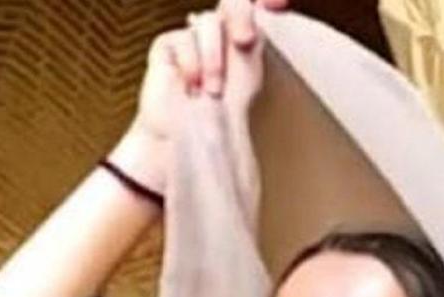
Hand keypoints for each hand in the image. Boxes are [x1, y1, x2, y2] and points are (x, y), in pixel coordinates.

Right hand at [111, 0, 287, 190]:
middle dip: (240, 17)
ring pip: (209, 22)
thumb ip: (255, 41)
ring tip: (211, 89)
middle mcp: (215, 33)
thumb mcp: (248, 75)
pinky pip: (185, 39)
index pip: (246, 7)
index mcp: (237, 36)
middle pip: (232, 2)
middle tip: (244, 41)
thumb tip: (267, 9)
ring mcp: (191, 38)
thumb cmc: (220, 114)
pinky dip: (192, 64)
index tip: (276, 4)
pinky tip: (190, 86)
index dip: (264, 0)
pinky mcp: (167, 46)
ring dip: (214, 59)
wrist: (192, 136)